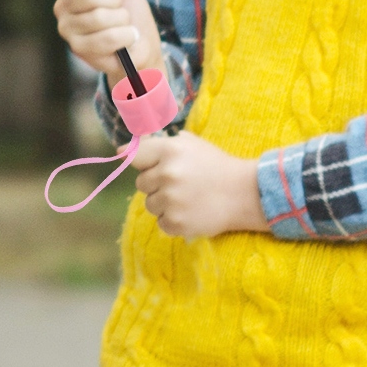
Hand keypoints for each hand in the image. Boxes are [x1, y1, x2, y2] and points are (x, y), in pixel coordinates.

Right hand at [53, 0, 164, 79]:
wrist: (141, 41)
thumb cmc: (128, 6)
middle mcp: (62, 6)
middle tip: (119, 5)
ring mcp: (68, 30)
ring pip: (100, 17)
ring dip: (122, 19)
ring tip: (123, 23)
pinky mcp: (79, 50)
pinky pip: (108, 38)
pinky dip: (126, 36)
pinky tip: (126, 39)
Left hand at [132, 132, 267, 239]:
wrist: (244, 193)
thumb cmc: (215, 165)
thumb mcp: (190, 144)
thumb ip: (157, 144)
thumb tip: (122, 149)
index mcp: (169, 150)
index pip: (135, 157)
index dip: (143, 162)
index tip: (150, 166)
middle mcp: (167, 174)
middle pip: (141, 183)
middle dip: (156, 184)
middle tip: (180, 183)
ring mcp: (171, 200)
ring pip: (150, 204)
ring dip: (164, 203)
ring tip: (187, 198)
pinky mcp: (176, 223)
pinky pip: (160, 222)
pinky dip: (172, 220)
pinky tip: (190, 211)